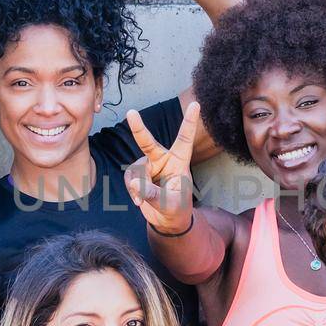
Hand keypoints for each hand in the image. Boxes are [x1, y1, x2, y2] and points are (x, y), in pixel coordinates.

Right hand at [123, 102, 200, 234]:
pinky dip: (132, 191)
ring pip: (136, 171)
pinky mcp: (139, 175)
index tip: (195, 104)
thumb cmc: (177, 209)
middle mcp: (163, 160)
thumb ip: (153, 194)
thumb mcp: (170, 204)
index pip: (185, 139)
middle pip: (148, 143)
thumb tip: (135, 184)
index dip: (189, 122)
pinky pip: (129, 179)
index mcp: (179, 162)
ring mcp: (149, 166)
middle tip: (131, 112)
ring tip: (144, 200)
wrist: (168, 221)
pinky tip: (139, 201)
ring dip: (138, 187)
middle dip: (138, 128)